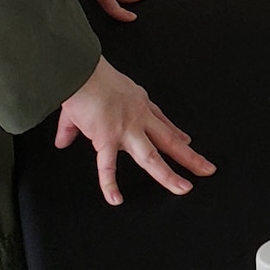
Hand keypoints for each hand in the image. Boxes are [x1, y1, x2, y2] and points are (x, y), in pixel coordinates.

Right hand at [55, 57, 214, 204]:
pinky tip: (115, 199)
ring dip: (169, 175)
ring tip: (183, 188)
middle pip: (169, 141)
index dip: (177, 134)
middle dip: (190, 157)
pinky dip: (109, 184)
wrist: (82, 71)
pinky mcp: (108, 138)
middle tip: (206, 169)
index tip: (187, 142)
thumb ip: (74, 127)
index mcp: (138, 104)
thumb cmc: (88, 79)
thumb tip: (62, 142)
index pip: (162, 123)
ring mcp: (126, 130)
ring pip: (152, 157)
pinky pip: (108, 166)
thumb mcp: (89, 101)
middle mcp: (139, 118)